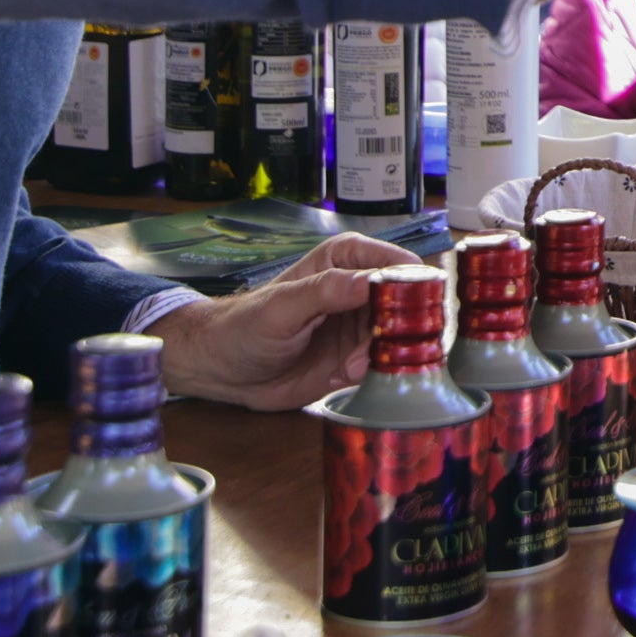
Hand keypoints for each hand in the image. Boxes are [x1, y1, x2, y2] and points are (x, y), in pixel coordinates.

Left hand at [148, 230, 413, 409]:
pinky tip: (344, 376)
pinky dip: (375, 373)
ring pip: (403, 338)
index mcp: (347, 260)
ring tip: (350, 367)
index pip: (400, 265)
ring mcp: (362, 325)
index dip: (410, 288)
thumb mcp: (281, 306)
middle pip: (410, 305)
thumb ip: (324, 291)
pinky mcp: (359, 357)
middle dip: (400, 329)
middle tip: (378, 349)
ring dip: (386, 356)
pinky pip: (387, 364)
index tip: (400, 315)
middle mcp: (362, 289)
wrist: (224, 369)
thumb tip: (370, 281)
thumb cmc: (245, 326)